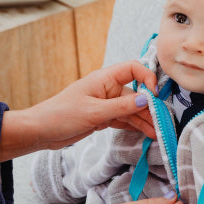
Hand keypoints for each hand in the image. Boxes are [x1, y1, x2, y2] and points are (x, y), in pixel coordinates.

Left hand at [0, 61, 157, 160]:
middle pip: (136, 94)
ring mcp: (105, 104)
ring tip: (157, 134)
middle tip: (163, 123)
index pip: (133, 69)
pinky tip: (146, 133)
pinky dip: (134, 126)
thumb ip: (122, 107)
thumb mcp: (94, 112)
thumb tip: (147, 100)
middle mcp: (107, 89)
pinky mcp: (102, 118)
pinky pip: (123, 119)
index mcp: (104, 79)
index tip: (154, 96)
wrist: (40, 131)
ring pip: (131, 110)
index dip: (147, 79)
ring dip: (144, 121)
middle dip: (150, 108)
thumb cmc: (61, 115)